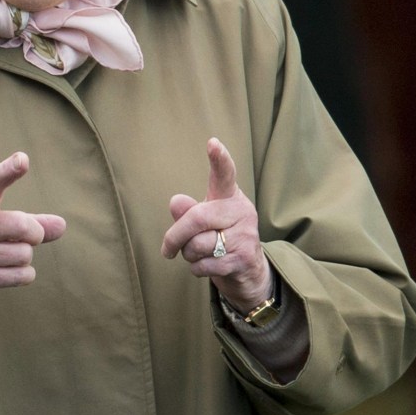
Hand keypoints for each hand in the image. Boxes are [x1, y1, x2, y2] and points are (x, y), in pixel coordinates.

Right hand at [0, 151, 65, 308]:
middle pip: (21, 225)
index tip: (23, 160)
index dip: (8, 171)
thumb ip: (29, 220)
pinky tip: (12, 271)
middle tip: (31, 236)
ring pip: (23, 253)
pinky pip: (19, 275)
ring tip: (8, 255)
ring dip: (24, 257)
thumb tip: (61, 225)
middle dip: (34, 233)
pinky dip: (24, 274)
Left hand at [162, 137, 271, 311]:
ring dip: (188, 254)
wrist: (248, 272)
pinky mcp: (243, 259)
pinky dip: (197, 268)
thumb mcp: (203, 221)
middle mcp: (241, 211)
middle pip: (197, 218)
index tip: (212, 143)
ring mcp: (245, 235)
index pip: (224, 174)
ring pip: (198, 245)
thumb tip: (176, 202)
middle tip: (167, 249)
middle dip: (175, 236)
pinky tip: (208, 266)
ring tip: (199, 254)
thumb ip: (188, 211)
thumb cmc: (219, 238)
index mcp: (229, 196)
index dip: (219, 159)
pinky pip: (204, 264)